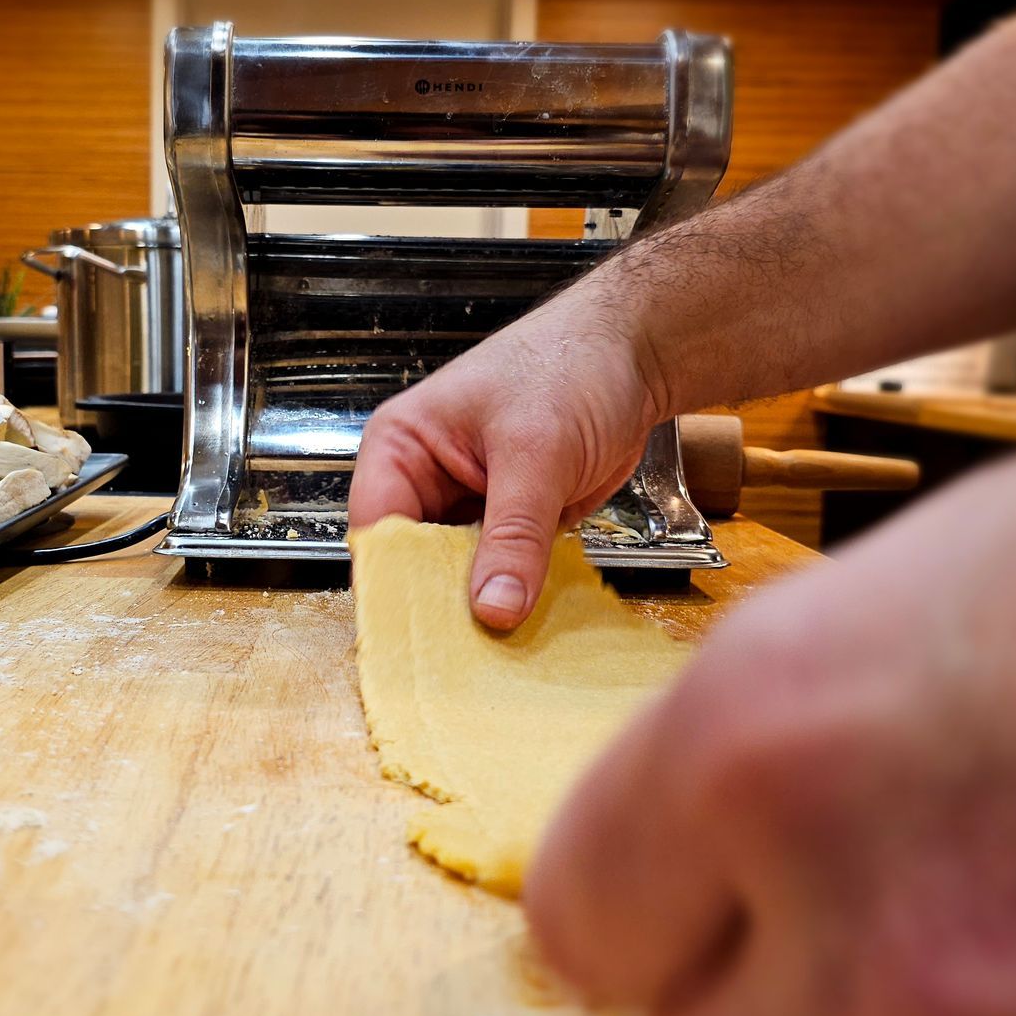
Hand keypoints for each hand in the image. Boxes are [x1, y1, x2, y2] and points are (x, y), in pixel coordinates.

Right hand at [349, 289, 665, 628]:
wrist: (636, 356)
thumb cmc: (572, 367)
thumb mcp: (536, 453)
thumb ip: (515, 535)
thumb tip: (494, 609)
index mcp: (402, 447)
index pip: (379, 531)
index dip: (396, 585)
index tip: (421, 638)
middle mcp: (427, 481)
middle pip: (415, 564)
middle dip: (443, 606)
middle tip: (466, 658)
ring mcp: (470, 506)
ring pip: (461, 577)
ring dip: (484, 608)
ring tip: (499, 653)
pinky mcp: (513, 524)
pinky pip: (504, 574)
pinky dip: (518, 597)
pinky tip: (530, 630)